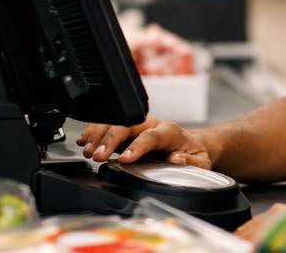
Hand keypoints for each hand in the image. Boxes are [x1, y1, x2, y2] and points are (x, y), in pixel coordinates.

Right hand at [75, 117, 212, 168]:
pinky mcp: (127, 130)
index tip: (125, 159)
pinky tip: (85, 140)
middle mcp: (153, 124)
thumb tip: (176, 159)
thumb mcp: (201, 162)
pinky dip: (94, 131)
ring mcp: (138, 125)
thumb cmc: (193, 155)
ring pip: (115, 122)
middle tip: (97, 156)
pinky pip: (108, 124)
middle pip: (128, 124)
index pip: (152, 135)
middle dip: (110, 138)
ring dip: (99, 135)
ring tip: (88, 151)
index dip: (137, 146)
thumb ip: (191, 162)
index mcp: (170, 131)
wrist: (189, 145)